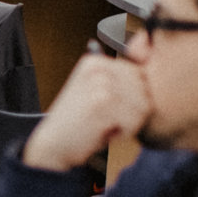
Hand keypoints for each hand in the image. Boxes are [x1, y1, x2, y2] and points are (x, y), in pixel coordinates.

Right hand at [20, 51, 149, 171]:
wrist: (52, 145)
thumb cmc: (78, 122)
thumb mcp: (96, 90)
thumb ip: (120, 74)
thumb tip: (144, 51)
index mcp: (94, 61)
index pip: (139, 74)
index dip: (130, 98)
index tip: (106, 107)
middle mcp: (97, 68)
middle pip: (144, 89)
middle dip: (131, 110)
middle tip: (105, 117)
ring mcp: (100, 84)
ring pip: (143, 106)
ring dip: (129, 122)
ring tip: (105, 124)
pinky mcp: (102, 104)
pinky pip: (135, 120)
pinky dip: (124, 132)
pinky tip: (104, 131)